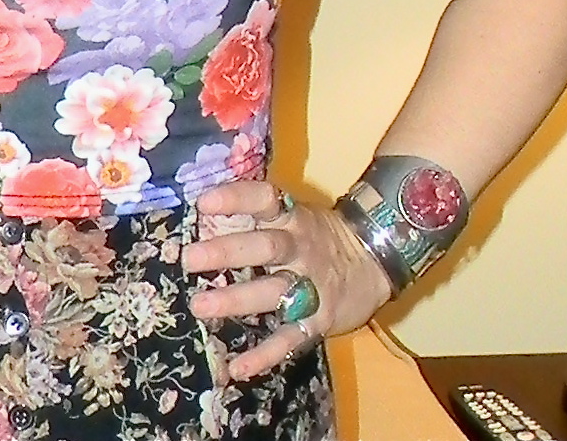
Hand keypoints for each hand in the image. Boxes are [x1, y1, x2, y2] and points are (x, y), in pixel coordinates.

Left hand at [182, 180, 392, 381]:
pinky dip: (264, 355)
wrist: (376, 261)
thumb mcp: (294, 215)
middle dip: (227, 252)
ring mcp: (312, 286)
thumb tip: (197, 211)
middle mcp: (301, 248)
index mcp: (292, 217)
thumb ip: (255, 215)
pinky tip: (237, 368)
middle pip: (266, 246)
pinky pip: (290, 339)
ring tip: (199, 306)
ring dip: (236, 299)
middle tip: (190, 258)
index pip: (265, 200)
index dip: (236, 199)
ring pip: (274, 291)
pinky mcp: (319, 321)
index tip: (203, 203)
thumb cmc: (317, 236)